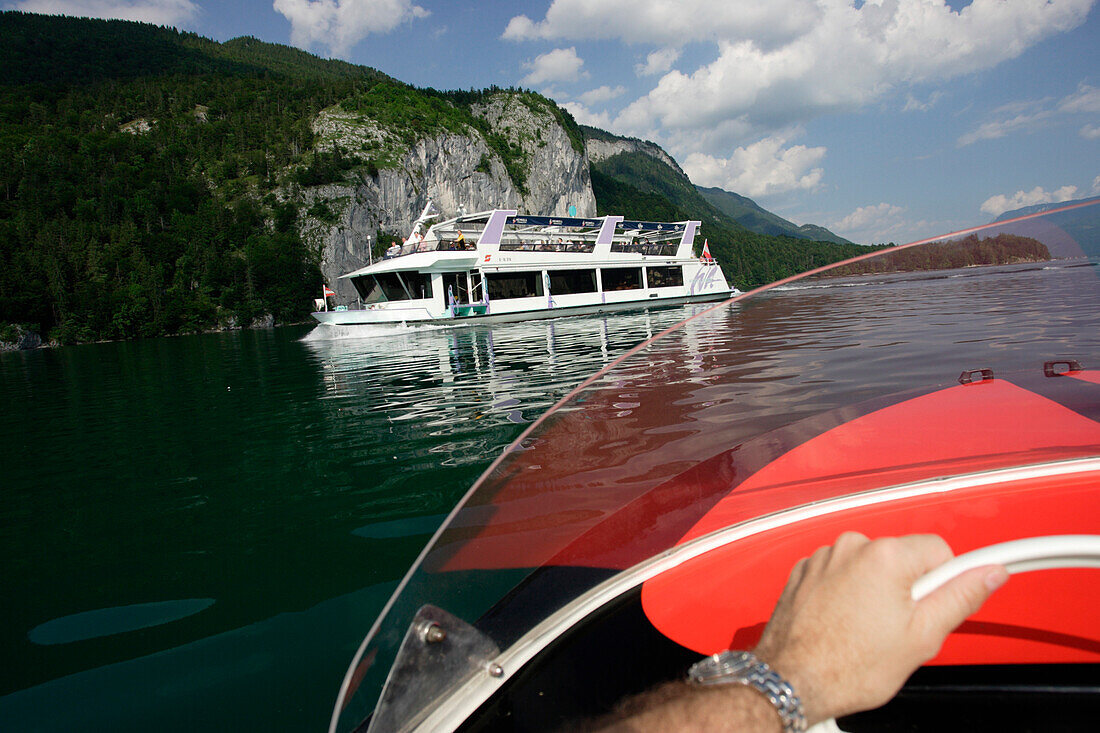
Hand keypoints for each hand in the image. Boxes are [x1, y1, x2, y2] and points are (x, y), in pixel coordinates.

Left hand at [753, 532, 1007, 724]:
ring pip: (869, 567)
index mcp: (885, 556)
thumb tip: (988, 572)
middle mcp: (851, 547)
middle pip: (902, 558)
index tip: (942, 600)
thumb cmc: (849, 665)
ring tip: (865, 629)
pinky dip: (845, 593)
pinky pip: (840, 574)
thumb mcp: (923, 636)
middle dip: (908, 588)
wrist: (792, 680)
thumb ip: (961, 597)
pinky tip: (842, 623)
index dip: (946, 581)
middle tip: (898, 627)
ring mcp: (823, 558)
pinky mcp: (804, 571)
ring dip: (874, 591)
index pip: (940, 550)